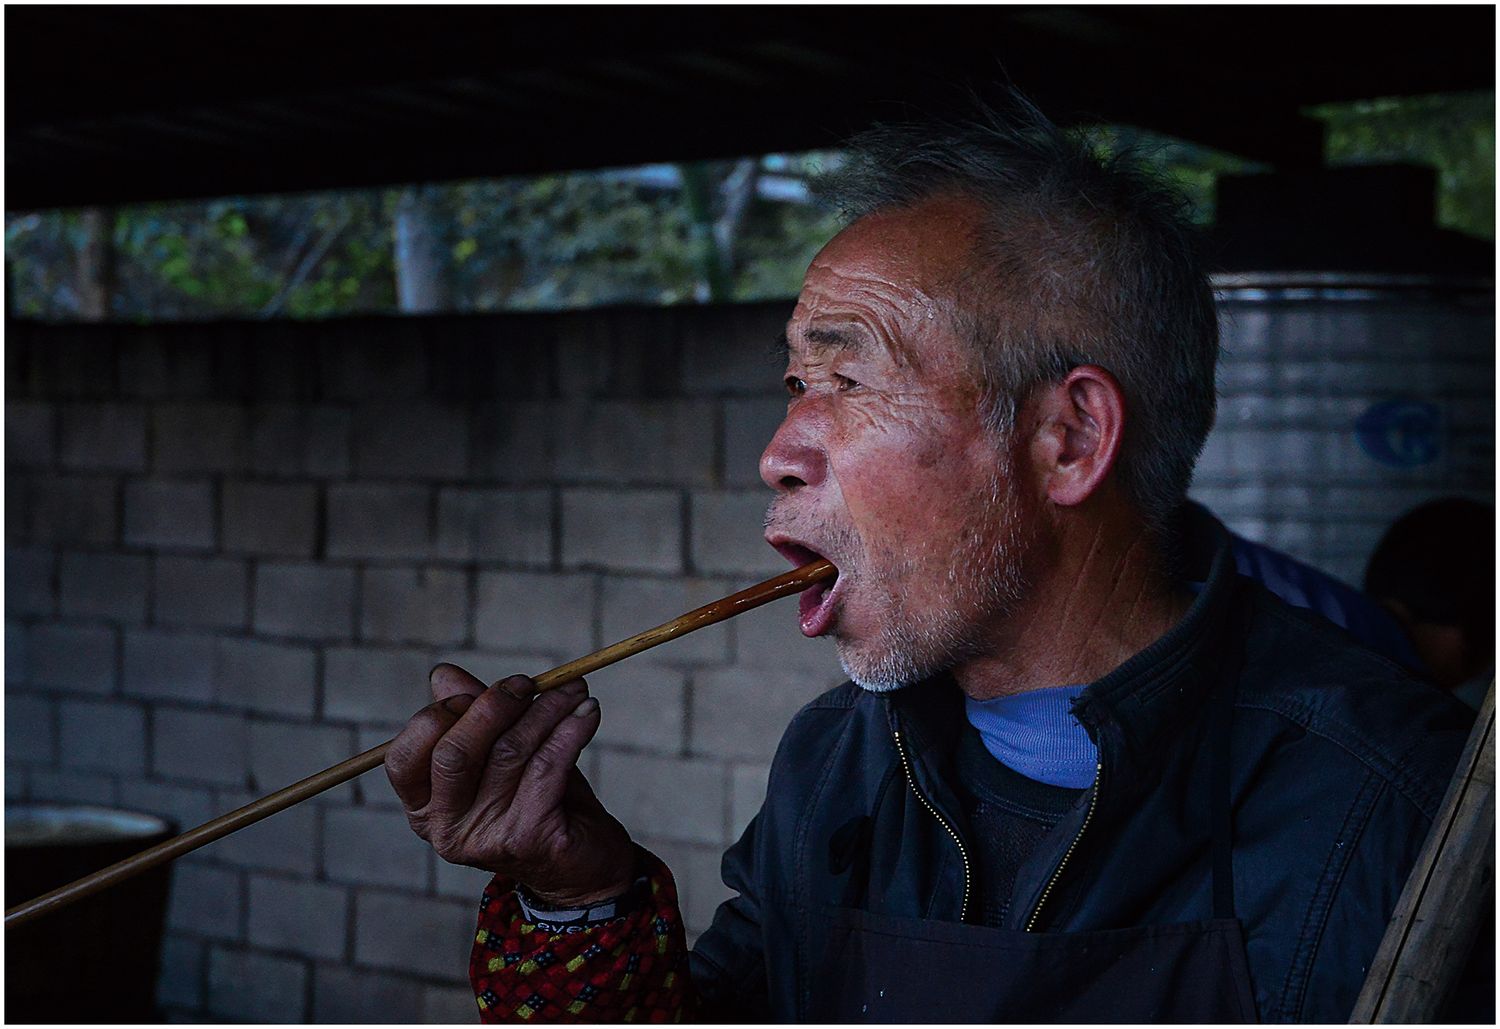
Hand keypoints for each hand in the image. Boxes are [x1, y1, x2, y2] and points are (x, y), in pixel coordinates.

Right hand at [385, 663, 634, 906]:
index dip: (439, 715)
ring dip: (547, 710)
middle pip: (454, 753)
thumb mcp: (498, 753)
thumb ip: (470, 716)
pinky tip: (588, 712)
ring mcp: (483, 837)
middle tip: (530, 682)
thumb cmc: (536, 799)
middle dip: (494, 706)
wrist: (584, 861)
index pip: (405, 757)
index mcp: (424, 806)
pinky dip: (571, 731)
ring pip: (509, 753)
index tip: (479, 692)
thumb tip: (442, 674)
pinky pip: (547, 766)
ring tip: (574, 690)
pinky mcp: (527, 837)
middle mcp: (444, 827)